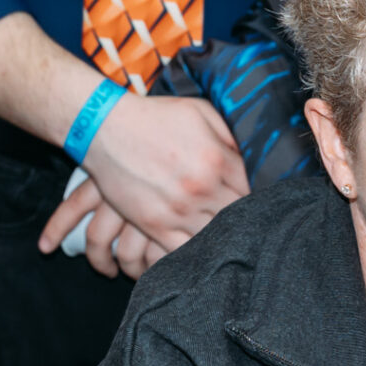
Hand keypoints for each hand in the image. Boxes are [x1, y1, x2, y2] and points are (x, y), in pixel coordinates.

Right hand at [37, 93, 248, 267]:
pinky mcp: (153, 225)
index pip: (253, 189)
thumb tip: (253, 156)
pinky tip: (202, 251)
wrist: (105, 128)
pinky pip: (182, 250)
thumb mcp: (201, 111)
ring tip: (230, 240)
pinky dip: (194, 253)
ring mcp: (177, 210)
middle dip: (244, 219)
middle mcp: (201, 188)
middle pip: (237, 216)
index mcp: (217, 160)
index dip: (258, 196)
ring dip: (223, 238)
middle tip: (250, 224)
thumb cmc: (156, 116)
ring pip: (214, 236)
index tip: (260, 200)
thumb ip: (230, 136)